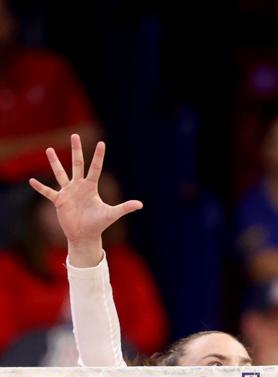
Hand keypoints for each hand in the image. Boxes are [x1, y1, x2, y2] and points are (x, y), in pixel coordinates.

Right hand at [28, 135, 142, 246]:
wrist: (85, 235)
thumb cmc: (98, 224)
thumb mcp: (112, 214)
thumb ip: (125, 207)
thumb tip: (141, 205)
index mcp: (91, 186)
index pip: (95, 167)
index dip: (98, 156)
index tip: (101, 142)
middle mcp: (79, 186)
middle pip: (77, 164)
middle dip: (76, 150)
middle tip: (75, 135)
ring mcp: (68, 192)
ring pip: (60, 173)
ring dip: (55, 162)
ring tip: (49, 149)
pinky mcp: (59, 201)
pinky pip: (48, 192)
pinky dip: (40, 187)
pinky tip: (31, 180)